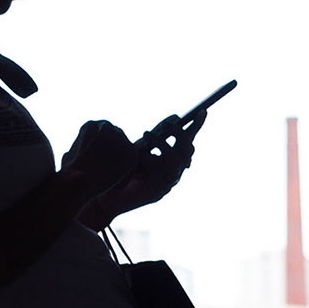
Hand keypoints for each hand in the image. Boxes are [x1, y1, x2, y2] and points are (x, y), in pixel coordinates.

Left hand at [67, 118, 191, 224]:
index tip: (202, 111)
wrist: (106, 196)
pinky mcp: (157, 192)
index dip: (196, 128)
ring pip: (176, 161)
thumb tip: (172, 118)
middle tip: (168, 124)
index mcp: (171, 161)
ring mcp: (167, 184)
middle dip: (180, 135)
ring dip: (162, 144)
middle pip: (187, 152)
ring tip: (146, 134)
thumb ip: (155, 138)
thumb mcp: (139, 149)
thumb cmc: (122, 171)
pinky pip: (160, 172)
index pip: (187, 143)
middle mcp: (174, 173)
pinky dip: (150, 160)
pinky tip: (140, 154)